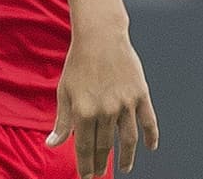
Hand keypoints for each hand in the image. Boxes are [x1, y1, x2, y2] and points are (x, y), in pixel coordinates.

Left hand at [48, 26, 158, 177]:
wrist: (100, 37)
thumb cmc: (78, 64)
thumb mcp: (64, 91)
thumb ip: (61, 121)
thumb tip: (51, 145)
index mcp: (83, 110)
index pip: (84, 147)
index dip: (84, 165)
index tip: (85, 177)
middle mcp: (105, 111)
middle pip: (104, 146)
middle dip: (100, 164)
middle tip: (99, 175)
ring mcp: (125, 104)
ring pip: (128, 139)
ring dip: (126, 157)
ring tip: (124, 168)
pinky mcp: (140, 95)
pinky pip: (148, 122)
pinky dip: (151, 137)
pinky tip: (150, 148)